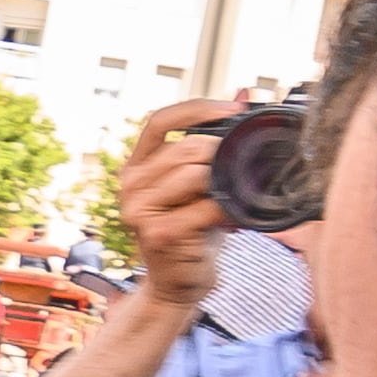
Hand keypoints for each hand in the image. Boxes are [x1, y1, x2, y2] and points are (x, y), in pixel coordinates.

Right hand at [118, 99, 231, 316]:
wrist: (179, 284)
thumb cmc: (193, 232)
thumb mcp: (202, 183)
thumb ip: (214, 140)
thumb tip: (243, 93)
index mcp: (136, 167)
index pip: (160, 121)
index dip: (198, 109)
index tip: (234, 110)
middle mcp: (130, 186)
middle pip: (185, 147)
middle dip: (222, 153)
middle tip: (246, 166)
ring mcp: (139, 211)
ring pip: (195, 174)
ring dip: (225, 184)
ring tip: (235, 197)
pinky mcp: (157, 234)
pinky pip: (204, 208)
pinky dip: (227, 210)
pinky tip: (233, 218)